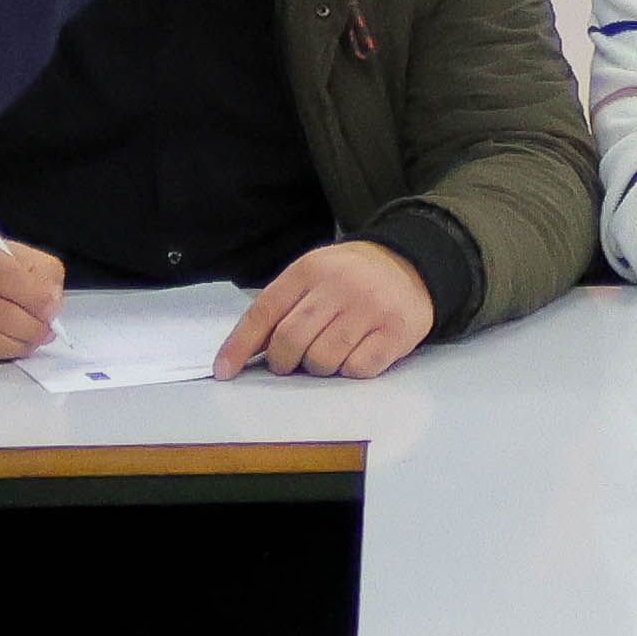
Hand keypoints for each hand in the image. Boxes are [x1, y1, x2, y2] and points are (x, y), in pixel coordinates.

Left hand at [222, 239, 435, 378]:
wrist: (412, 264)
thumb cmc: (351, 278)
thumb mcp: (313, 276)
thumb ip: (282, 307)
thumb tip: (245, 352)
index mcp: (309, 269)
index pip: (264, 312)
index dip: (239, 345)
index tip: (224, 371)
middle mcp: (338, 286)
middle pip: (290, 341)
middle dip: (283, 362)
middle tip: (290, 364)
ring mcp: (369, 309)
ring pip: (323, 360)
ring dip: (318, 368)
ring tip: (328, 355)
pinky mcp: (396, 331)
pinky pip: (358, 369)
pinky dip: (351, 371)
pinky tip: (356, 355)